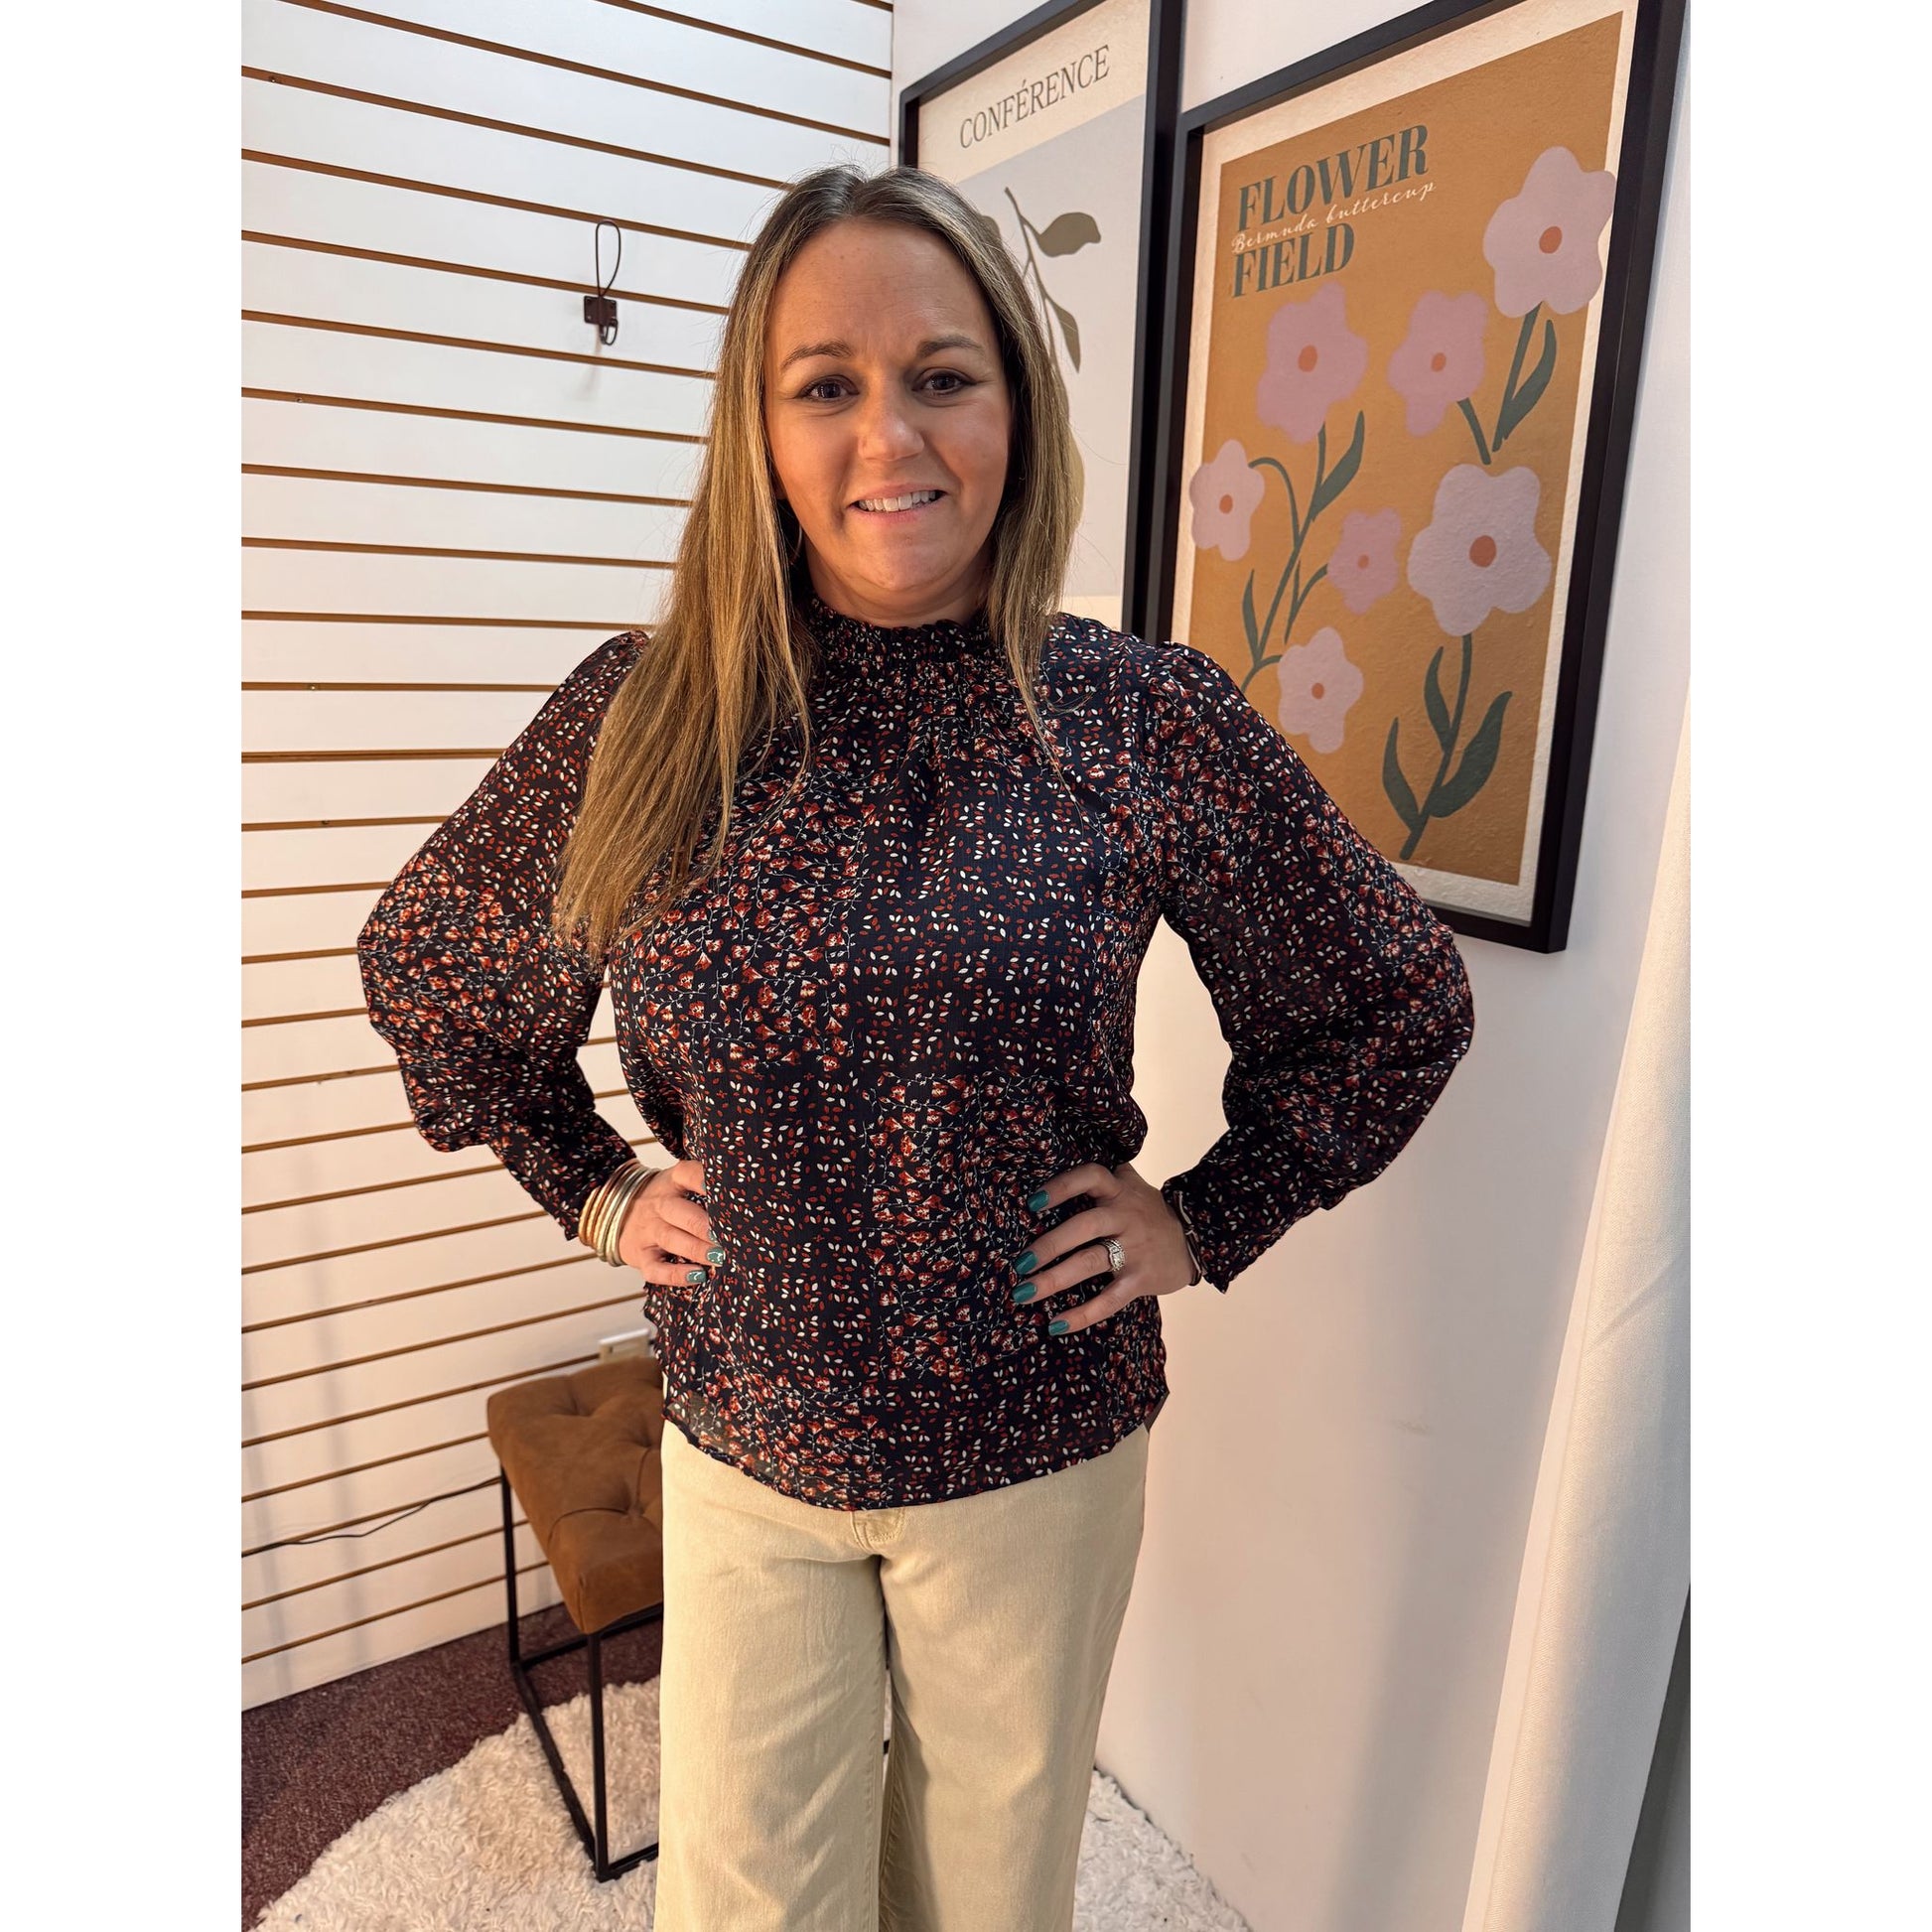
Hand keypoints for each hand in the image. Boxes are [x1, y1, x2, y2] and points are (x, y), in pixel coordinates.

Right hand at [615, 1158, 721, 1288]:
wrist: (616, 1211)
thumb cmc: (664, 1199)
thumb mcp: (677, 1183)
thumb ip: (703, 1186)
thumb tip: (748, 1197)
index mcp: (671, 1182)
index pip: (686, 1174)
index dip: (703, 1179)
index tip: (725, 1190)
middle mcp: (658, 1204)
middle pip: (680, 1212)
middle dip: (706, 1226)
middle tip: (730, 1237)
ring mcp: (647, 1231)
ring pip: (670, 1238)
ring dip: (697, 1249)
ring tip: (720, 1258)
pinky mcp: (640, 1256)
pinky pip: (655, 1268)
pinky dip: (676, 1275)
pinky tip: (698, 1276)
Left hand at [1013, 1161, 1197, 1336]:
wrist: (1196, 1240)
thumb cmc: (1149, 1212)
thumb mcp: (1131, 1186)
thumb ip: (1103, 1176)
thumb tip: (1059, 1157)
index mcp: (1119, 1191)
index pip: (1091, 1177)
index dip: (1062, 1187)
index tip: (1034, 1203)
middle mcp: (1125, 1216)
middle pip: (1084, 1226)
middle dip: (1049, 1245)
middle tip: (1020, 1263)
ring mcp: (1134, 1249)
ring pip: (1090, 1263)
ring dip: (1054, 1280)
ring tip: (1023, 1294)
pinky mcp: (1141, 1279)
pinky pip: (1109, 1300)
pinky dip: (1082, 1314)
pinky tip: (1056, 1324)